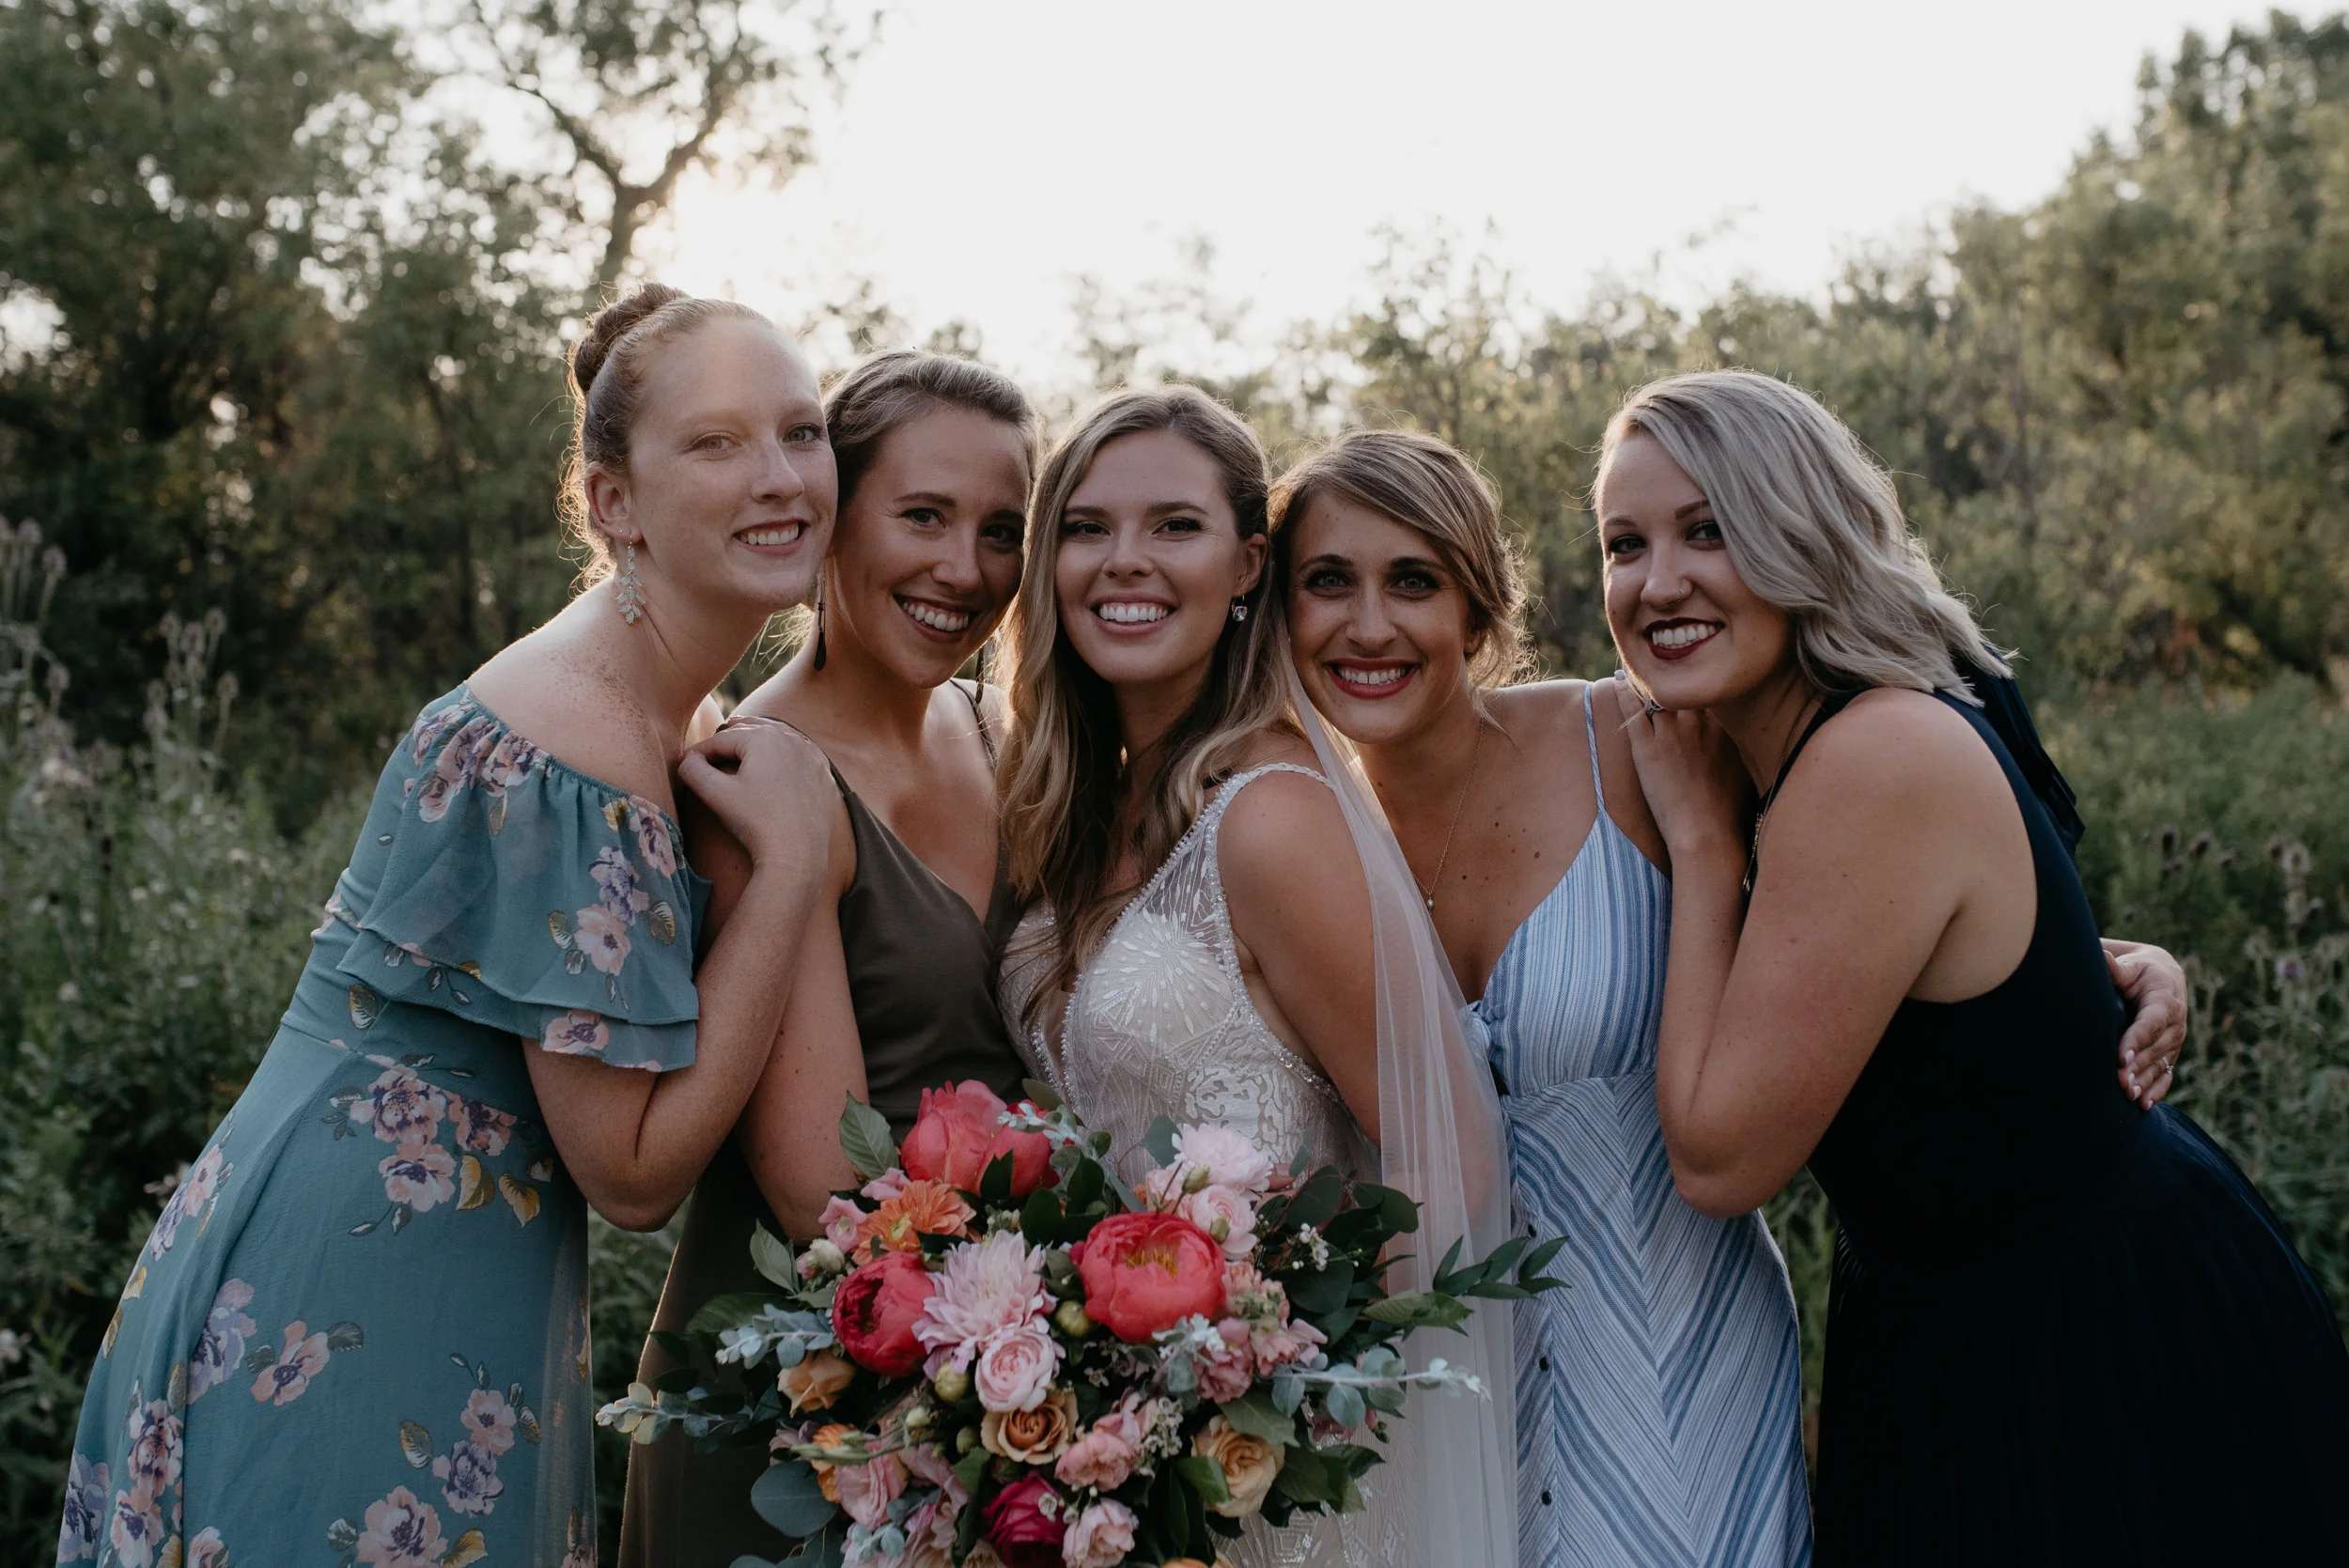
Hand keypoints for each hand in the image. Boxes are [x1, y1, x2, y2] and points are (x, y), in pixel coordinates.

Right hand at [678, 717, 832, 876]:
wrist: (797, 853)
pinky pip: (799, 753)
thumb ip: (693, 770)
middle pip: (750, 731)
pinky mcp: (822, 772)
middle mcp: (791, 738)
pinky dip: (783, 752)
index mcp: (763, 737)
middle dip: (728, 739)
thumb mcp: (716, 794)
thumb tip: (687, 759)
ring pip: (777, 738)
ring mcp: (811, 754)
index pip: (722, 739)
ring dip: (757, 739)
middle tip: (712, 748)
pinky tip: (775, 759)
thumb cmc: (755, 822)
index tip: (686, 762)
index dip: (700, 751)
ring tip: (741, 742)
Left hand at [1612, 682, 1752, 858]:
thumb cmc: (1729, 809)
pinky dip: (1624, 692)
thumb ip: (1741, 741)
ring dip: (1645, 677)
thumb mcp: (1745, 767)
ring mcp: (1672, 732)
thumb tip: (1742, 731)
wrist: (1706, 834)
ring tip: (1637, 666)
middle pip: (1682, 683)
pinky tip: (1619, 681)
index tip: (1690, 670)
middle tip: (1660, 661)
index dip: (1697, 678)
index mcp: (1726, 724)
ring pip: (1654, 691)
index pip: (1708, 686)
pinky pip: (1631, 709)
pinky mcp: (1647, 747)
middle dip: (1672, 671)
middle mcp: (1700, 721)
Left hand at [2107, 938, 2188, 1106]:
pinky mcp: (2170, 1053)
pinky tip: (2143, 1105)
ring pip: (2160, 1064)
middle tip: (2119, 1082)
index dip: (2137, 1039)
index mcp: (2165, 1000)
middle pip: (2155, 1048)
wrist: (2164, 978)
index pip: (2151, 1022)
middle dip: (2137, 1066)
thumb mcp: (2131, 965)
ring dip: (2145, 1081)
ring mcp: (2174, 1041)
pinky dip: (2157, 1090)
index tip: (2121, 1056)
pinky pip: (2166, 1074)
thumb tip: (2102, 955)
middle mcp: (2175, 1024)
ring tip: (2127, 1096)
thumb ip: (2116, 967)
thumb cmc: (2140, 971)